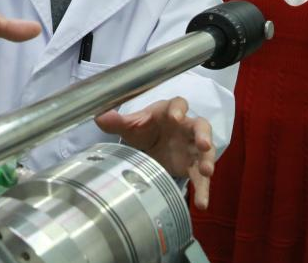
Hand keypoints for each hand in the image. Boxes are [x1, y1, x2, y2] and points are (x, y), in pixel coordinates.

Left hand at [94, 97, 215, 209]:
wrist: (150, 145)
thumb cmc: (144, 129)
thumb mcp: (131, 126)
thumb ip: (117, 122)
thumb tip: (100, 116)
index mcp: (169, 112)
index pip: (178, 104)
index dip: (179, 109)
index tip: (175, 117)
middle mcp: (185, 127)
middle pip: (201, 126)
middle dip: (203, 135)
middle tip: (203, 144)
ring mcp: (192, 147)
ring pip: (206, 152)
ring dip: (207, 161)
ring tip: (206, 171)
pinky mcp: (192, 166)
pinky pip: (201, 178)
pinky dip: (203, 189)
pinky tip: (202, 203)